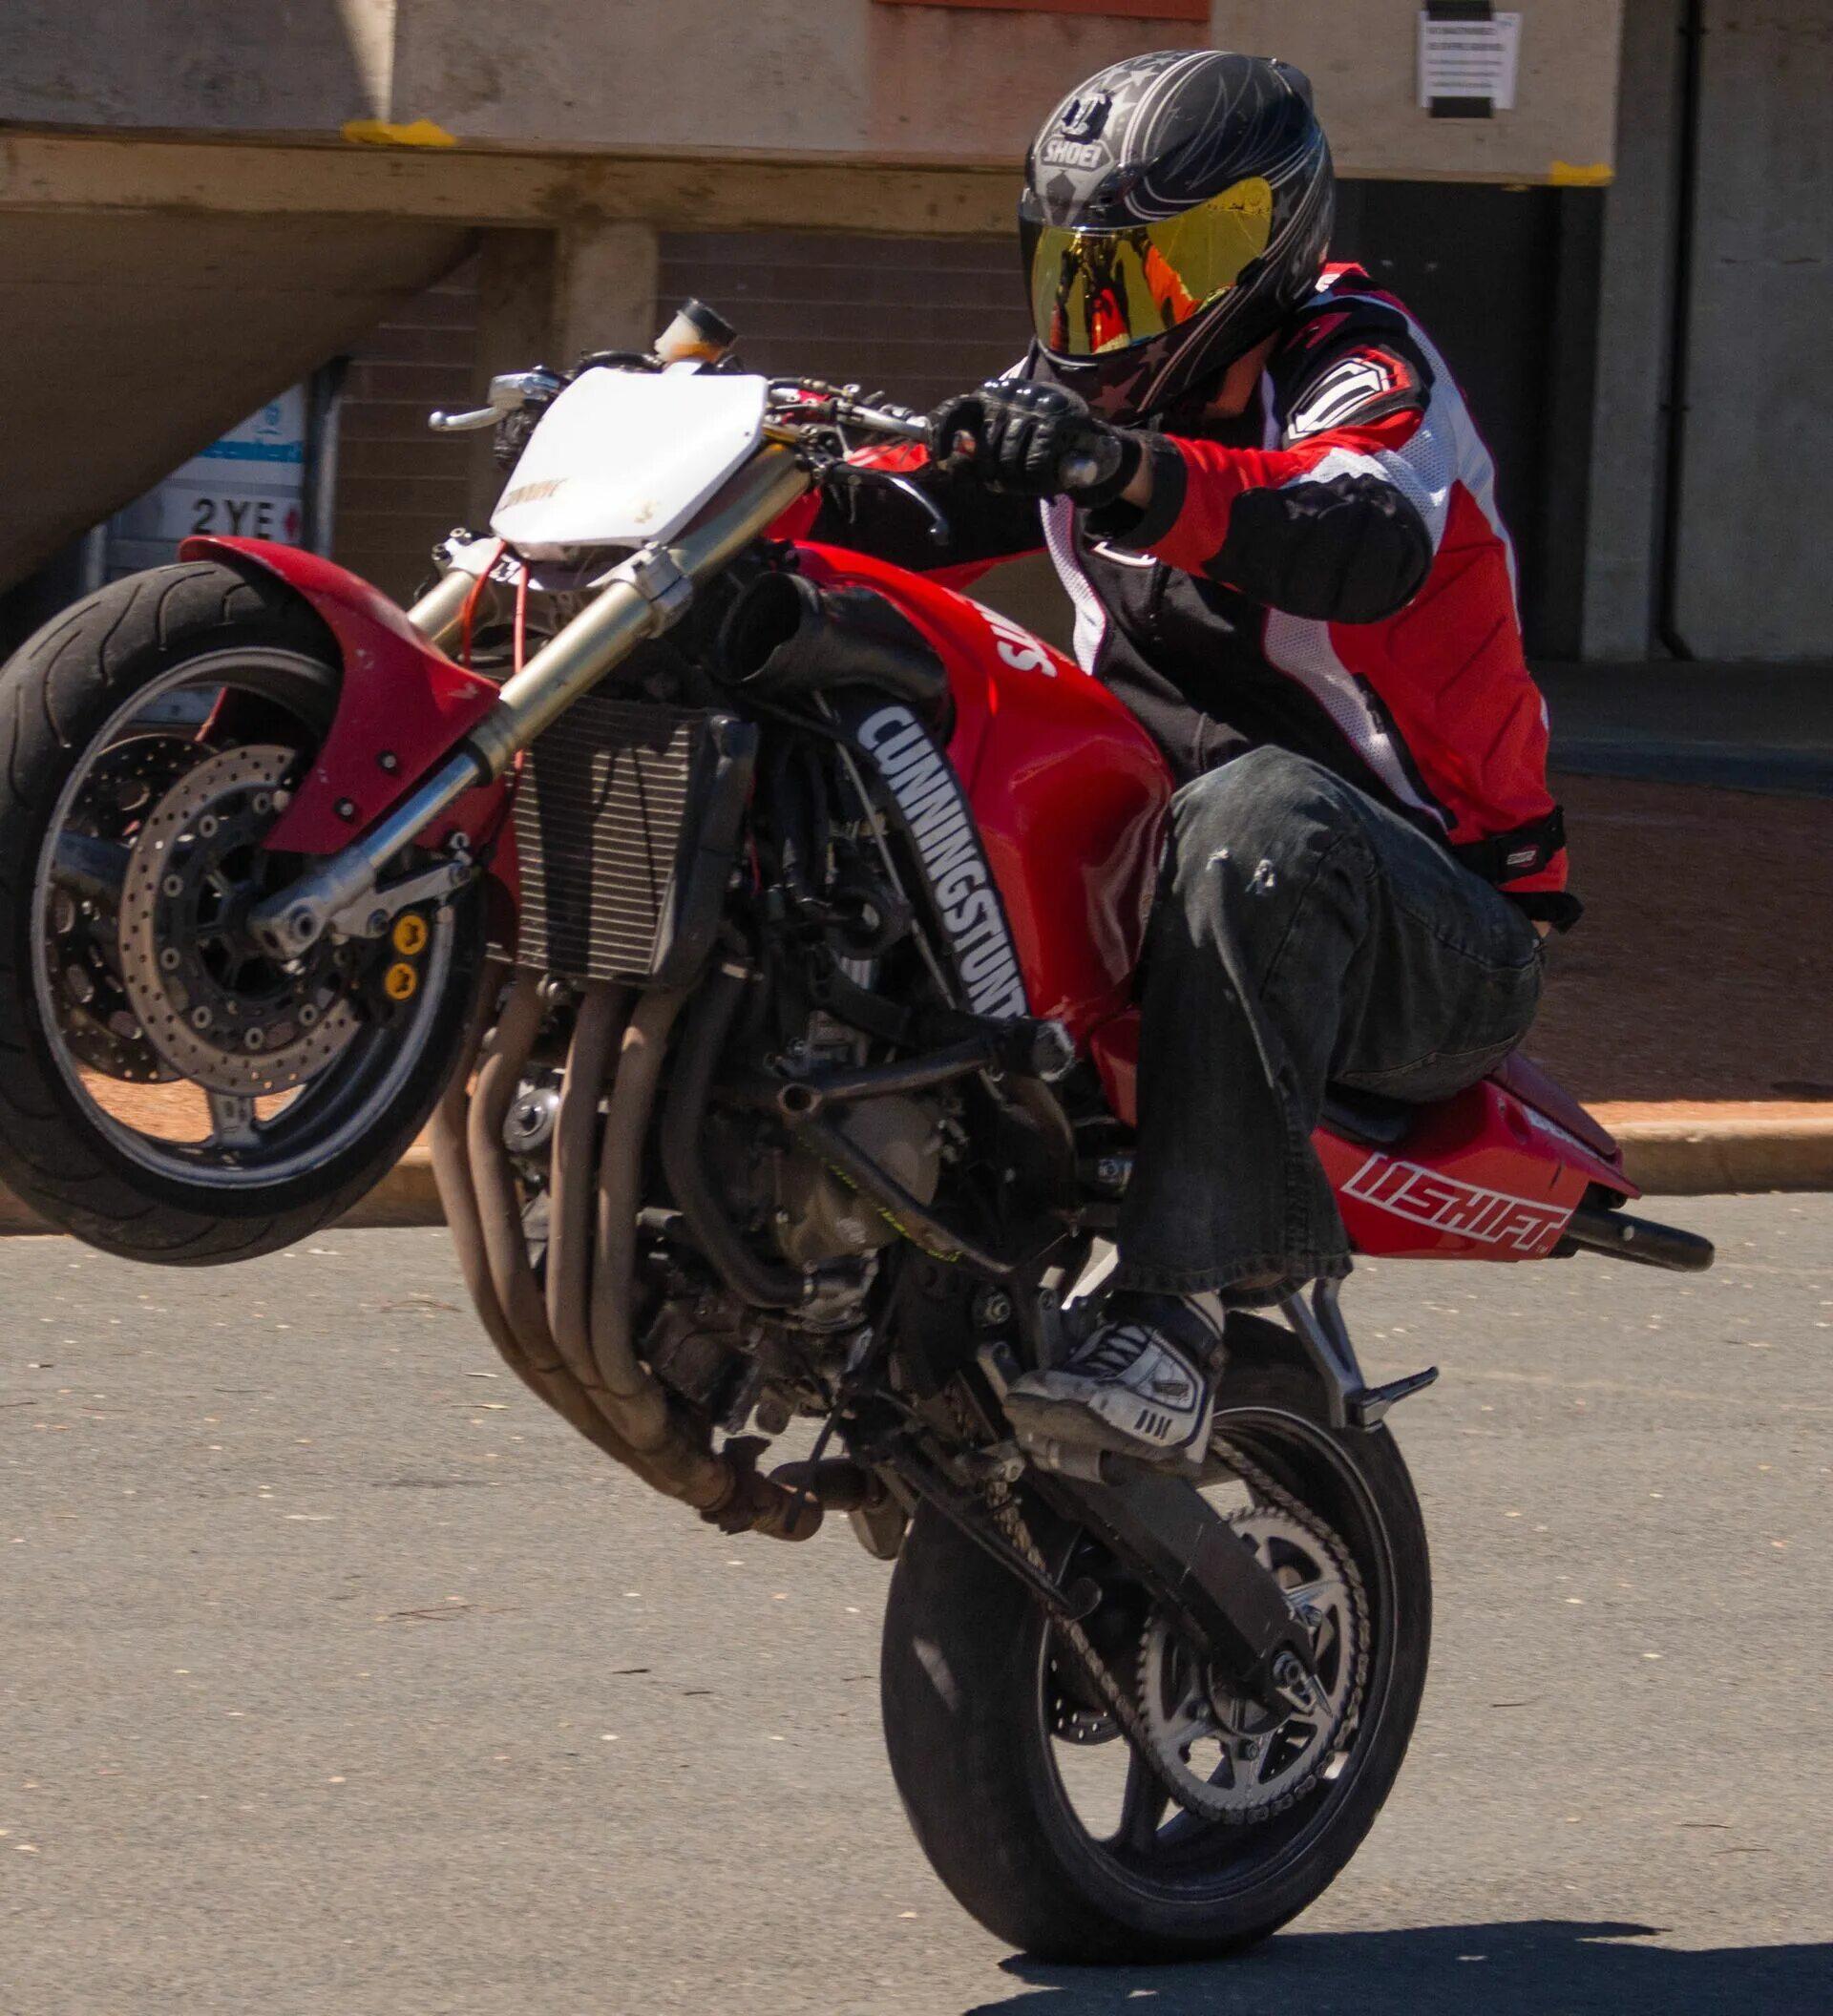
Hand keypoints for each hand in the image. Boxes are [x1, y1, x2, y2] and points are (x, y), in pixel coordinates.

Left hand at [927, 380, 1140, 503]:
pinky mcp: (1055, 419)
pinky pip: (1033, 464)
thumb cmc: (1039, 446)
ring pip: (1007, 459)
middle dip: (991, 476)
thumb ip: (976, 451)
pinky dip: (1038, 482)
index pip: (956, 408)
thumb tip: (950, 461)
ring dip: (1016, 483)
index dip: (942, 432)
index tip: (939, 456)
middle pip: (982, 447)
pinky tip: (1047, 482)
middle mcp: (1009, 392)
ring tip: (1029, 484)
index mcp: (992, 394)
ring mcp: (1033, 403)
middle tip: (1005, 485)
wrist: (1090, 442)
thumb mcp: (1005, 444)